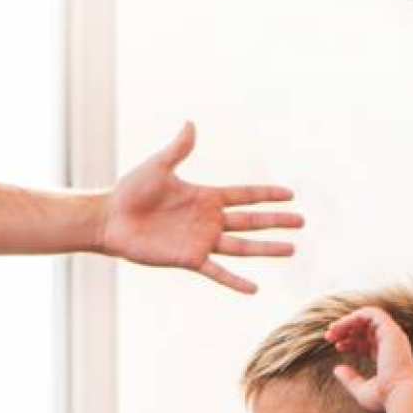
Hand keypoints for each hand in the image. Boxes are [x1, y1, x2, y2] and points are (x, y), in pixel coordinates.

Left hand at [102, 123, 302, 294]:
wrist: (110, 220)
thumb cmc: (131, 191)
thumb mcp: (158, 166)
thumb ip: (178, 149)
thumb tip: (190, 124)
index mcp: (205, 196)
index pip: (245, 194)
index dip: (267, 194)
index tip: (291, 194)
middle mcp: (208, 220)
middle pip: (251, 220)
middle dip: (277, 221)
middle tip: (302, 222)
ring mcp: (201, 241)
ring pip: (242, 246)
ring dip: (267, 249)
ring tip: (292, 249)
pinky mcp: (189, 259)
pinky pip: (217, 272)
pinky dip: (235, 281)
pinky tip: (254, 288)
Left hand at [326, 305, 412, 411]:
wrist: (399, 397)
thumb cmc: (384, 398)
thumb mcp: (362, 390)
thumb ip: (350, 379)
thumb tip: (336, 369)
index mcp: (389, 355)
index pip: (368, 341)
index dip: (351, 340)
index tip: (336, 345)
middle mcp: (392, 343)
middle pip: (367, 327)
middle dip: (346, 329)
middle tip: (328, 336)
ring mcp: (393, 335)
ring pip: (368, 317)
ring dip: (347, 321)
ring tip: (331, 331)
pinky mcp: (390, 331)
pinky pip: (370, 313)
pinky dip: (353, 317)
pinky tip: (340, 327)